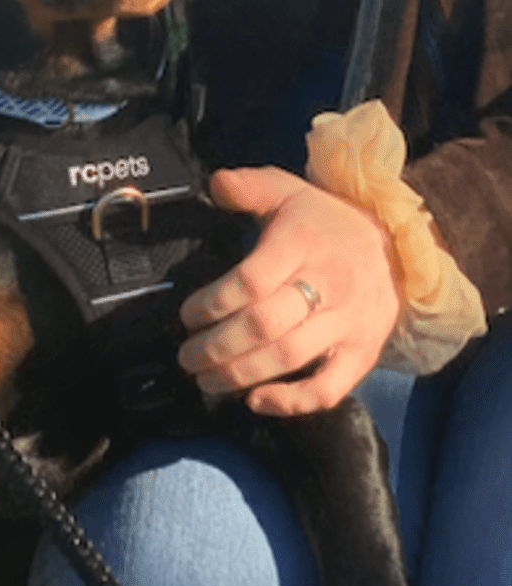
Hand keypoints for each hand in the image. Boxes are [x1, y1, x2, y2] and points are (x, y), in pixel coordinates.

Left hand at [178, 167, 399, 414]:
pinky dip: (292, 402)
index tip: (187, 316)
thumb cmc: (326, 224)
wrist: (398, 247)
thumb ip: (251, 186)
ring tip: (206, 380)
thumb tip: (216, 183)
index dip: (212, 303)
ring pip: (289, 356)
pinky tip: (256, 401)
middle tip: (187, 357)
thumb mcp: (290, 192)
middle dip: (216, 346)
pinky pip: (329, 388)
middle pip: (264, 324)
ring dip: (240, 375)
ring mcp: (349, 322)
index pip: (251, 281)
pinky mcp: (363, 353)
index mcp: (304, 244)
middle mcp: (329, 284)